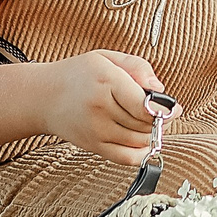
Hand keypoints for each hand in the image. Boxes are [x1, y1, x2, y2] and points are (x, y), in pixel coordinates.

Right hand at [43, 50, 174, 166]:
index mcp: (106, 82)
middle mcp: (100, 108)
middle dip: (162, 120)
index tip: (172, 106)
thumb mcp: (107, 58)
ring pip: (139, 141)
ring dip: (153, 135)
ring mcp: (96, 130)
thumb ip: (138, 67)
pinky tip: (145, 142)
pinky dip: (142, 153)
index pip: (144, 105)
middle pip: (145, 124)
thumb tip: (160, 89)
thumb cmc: (79, 75)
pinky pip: (126, 158)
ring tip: (153, 123)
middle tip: (165, 112)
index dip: (164, 109)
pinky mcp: (94, 146)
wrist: (44, 97)